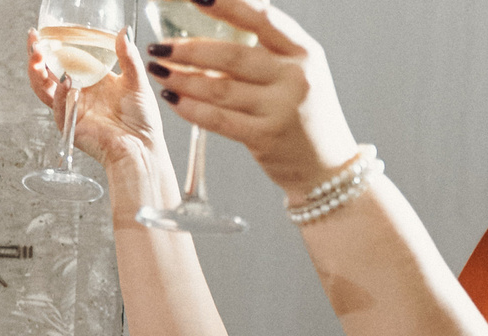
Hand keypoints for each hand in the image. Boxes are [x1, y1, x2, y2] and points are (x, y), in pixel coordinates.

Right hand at [26, 27, 163, 178]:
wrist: (142, 148)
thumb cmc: (142, 120)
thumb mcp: (137, 81)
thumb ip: (128, 57)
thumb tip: (123, 31)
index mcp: (91, 79)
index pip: (65, 58)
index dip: (53, 45)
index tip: (45, 32)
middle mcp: (78, 92)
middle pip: (47, 72)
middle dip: (36, 56)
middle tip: (34, 41)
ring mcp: (72, 108)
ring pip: (44, 89)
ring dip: (37, 73)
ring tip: (37, 57)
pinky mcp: (70, 125)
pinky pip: (60, 107)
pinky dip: (61, 94)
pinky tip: (67, 82)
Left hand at [143, 0, 359, 200]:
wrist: (328, 167)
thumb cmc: (308, 116)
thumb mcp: (300, 71)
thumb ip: (267, 48)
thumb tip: (216, 20)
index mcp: (303, 51)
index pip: (259, 17)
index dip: (224, 4)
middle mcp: (295, 76)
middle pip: (230, 55)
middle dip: (186, 50)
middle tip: (160, 47)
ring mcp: (280, 108)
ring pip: (219, 87)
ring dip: (182, 79)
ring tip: (160, 72)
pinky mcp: (265, 137)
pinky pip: (218, 119)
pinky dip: (191, 108)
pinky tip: (173, 100)